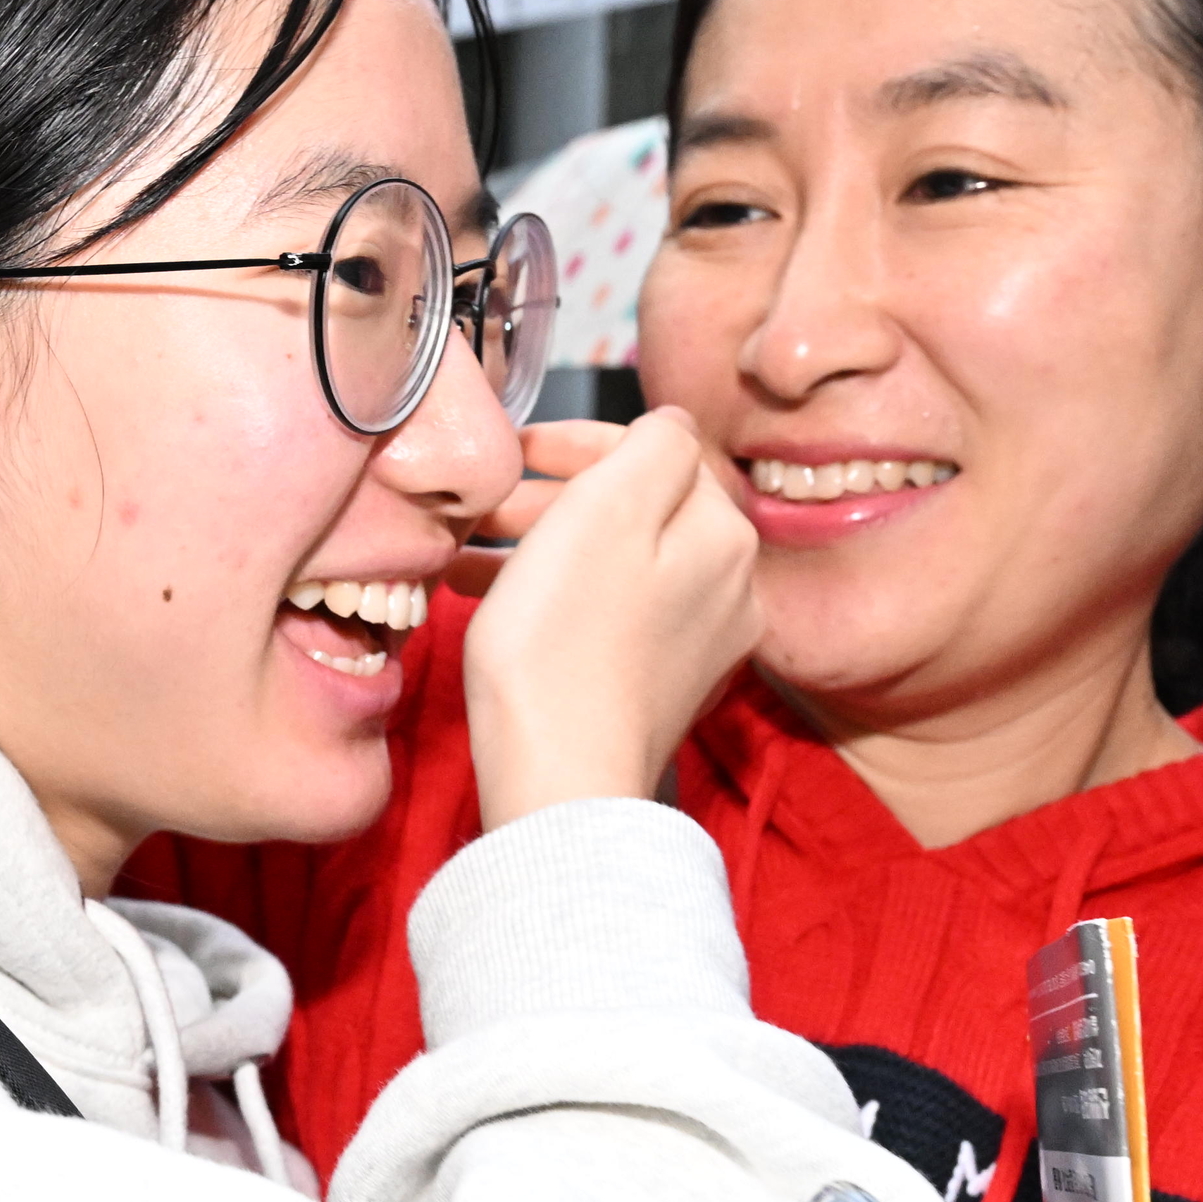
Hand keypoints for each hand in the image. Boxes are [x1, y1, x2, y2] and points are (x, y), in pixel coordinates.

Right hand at [457, 408, 757, 829]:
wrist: (558, 777)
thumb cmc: (564, 641)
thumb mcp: (604, 507)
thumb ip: (651, 445)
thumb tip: (672, 424)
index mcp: (724, 534)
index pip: (658, 451)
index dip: (578, 444)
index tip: (517, 454)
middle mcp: (732, 588)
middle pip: (639, 509)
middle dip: (558, 498)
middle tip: (486, 509)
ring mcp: (700, 645)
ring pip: (618, 562)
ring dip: (545, 548)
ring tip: (470, 560)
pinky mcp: (662, 688)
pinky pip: (611, 614)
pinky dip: (558, 597)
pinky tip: (500, 608)